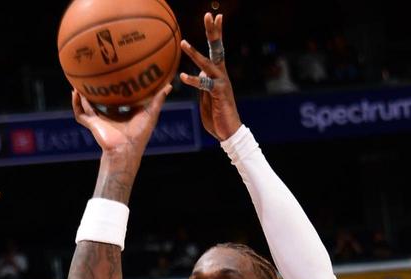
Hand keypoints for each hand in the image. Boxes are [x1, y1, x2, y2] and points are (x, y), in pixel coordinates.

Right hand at [71, 85, 171, 159]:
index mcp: (122, 113)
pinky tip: (74, 93)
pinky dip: (76, 104)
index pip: (117, 98)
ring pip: (87, 105)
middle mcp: (109, 115)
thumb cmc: (140, 134)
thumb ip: (158, 99)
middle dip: (95, 90)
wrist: (126, 149)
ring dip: (81, 95)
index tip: (114, 73)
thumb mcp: (150, 112)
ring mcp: (99, 120)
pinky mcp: (92, 124)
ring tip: (77, 82)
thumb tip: (169, 85)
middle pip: (99, 101)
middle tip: (93, 75)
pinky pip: (80, 113)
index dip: (114, 88)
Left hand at [180, 13, 240, 140]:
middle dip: (213, 32)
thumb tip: (197, 72)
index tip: (214, 17)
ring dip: (194, 54)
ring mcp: (221, 83)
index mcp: (218, 74)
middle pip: (217, 49)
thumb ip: (202, 83)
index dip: (215, 33)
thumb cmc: (216, 115)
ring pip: (207, 64)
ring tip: (182, 43)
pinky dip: (193, 80)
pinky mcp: (218, 94)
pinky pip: (204, 85)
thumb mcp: (206, 96)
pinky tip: (182, 76)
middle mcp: (221, 75)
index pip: (216, 49)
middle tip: (209, 15)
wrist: (228, 132)